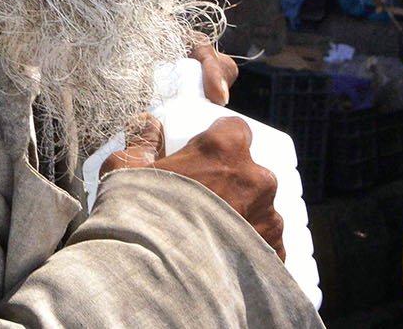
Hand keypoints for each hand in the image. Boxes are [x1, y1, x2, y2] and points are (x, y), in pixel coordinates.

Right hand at [99, 37, 279, 257]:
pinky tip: (226, 259)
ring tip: (212, 238)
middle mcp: (257, 178)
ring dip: (243, 217)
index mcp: (224, 149)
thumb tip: (149, 124)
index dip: (219, 143)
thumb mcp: (126, 172)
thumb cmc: (141, 219)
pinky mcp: (276, 251)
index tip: (204, 158)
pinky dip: (251, 249)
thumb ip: (141, 142)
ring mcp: (270, 216)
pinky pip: (268, 244)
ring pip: (261, 209)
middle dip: (232, 183)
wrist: (158, 278)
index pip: (236, 130)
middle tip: (203, 203)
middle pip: (251, 171)